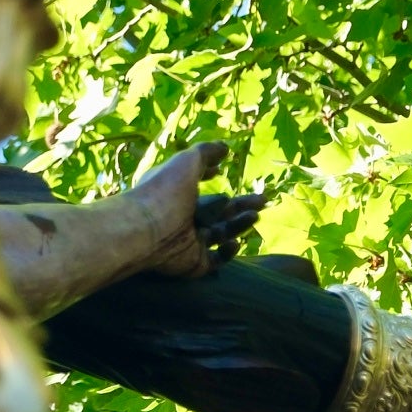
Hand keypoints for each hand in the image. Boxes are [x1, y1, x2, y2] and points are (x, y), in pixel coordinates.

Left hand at [128, 141, 265, 278]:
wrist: (147, 229)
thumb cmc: (165, 191)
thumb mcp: (186, 161)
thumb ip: (206, 153)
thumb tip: (224, 148)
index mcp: (176, 194)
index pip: (196, 185)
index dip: (209, 176)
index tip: (223, 170)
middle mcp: (182, 218)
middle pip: (218, 212)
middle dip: (241, 205)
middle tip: (263, 199)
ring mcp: (189, 243)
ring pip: (221, 233)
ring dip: (239, 224)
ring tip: (256, 214)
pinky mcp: (194, 263)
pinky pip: (216, 260)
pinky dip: (228, 252)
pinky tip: (234, 242)